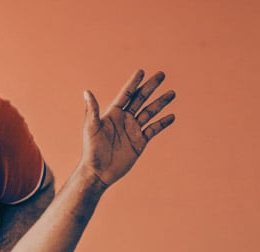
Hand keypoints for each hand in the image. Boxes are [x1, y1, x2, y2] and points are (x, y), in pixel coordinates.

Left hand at [79, 70, 176, 187]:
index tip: (141, 71)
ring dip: (160, 102)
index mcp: (113, 114)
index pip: (126, 94)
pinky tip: (171, 116)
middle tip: (161, 74)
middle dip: (151, 87)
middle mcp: (124, 119)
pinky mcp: (140, 142)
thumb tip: (87, 91)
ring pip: (150, 112)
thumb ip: (92, 110)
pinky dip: (162, 123)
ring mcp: (133, 130)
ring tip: (172, 93)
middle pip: (140, 99)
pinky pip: (153, 129)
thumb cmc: (91, 150)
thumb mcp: (91, 128)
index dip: (133, 83)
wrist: (99, 172)